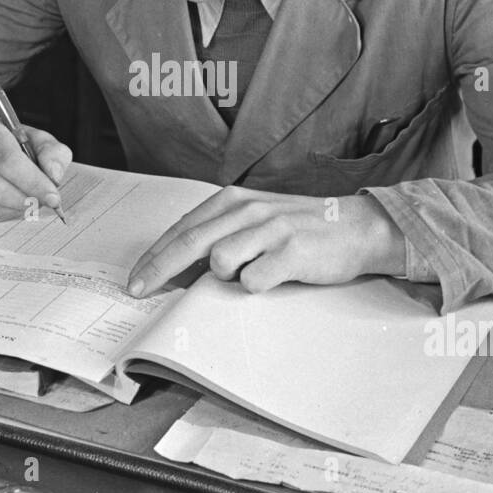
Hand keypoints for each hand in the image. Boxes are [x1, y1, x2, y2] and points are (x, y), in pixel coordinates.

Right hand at [0, 106, 71, 222]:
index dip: (33, 183)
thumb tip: (54, 177)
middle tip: (45, 202)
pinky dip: (4, 214)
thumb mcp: (36, 138)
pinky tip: (12, 204)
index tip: (54, 197)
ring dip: (17, 209)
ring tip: (30, 201)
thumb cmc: (10, 143)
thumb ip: (52, 153)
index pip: (8, 162)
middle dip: (28, 200)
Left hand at [127, 188, 404, 297]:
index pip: (183, 229)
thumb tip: (179, 267)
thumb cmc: (301, 228)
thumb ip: (221, 235)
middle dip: (159, 270)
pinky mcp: (292, 252)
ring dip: (227, 277)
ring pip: (221, 262)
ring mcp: (271, 230)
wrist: (357, 228)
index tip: (135, 279)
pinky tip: (274, 278)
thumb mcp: (256, 221)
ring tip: (253, 272)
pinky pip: (254, 281)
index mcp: (236, 201)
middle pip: (190, 243)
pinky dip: (256, 286)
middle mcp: (249, 210)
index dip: (155, 256)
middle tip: (139, 291)